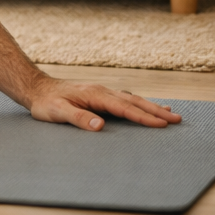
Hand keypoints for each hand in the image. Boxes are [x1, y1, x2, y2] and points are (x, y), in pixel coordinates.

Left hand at [25, 76, 181, 130]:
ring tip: (171, 114)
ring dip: (152, 107)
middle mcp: (102, 91)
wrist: (37, 88)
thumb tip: (100, 126)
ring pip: (132, 100)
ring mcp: (103, 92)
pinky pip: (125, 100)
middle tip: (177, 120)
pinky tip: (147, 107)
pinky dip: (140, 104)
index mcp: (95, 95)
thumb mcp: (57, 112)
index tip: (162, 125)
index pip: (124, 109)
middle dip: (156, 111)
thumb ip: (78, 118)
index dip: (143, 117)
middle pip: (134, 102)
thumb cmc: (46, 103)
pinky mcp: (100, 95)